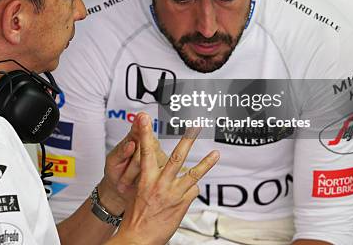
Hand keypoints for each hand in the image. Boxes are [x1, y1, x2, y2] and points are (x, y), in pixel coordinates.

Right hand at [111, 112, 218, 244]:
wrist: (138, 238)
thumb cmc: (136, 216)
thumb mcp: (137, 192)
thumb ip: (149, 178)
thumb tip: (159, 169)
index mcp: (146, 179)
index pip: (145, 151)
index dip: (146, 134)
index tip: (145, 119)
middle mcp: (160, 185)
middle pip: (176, 158)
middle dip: (187, 140)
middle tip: (195, 127)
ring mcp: (173, 195)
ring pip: (193, 174)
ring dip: (206, 163)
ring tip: (216, 153)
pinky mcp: (182, 205)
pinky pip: (192, 191)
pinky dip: (191, 189)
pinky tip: (187, 192)